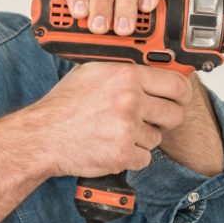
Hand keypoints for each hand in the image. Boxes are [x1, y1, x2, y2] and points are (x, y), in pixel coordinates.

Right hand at [32, 61, 192, 176]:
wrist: (43, 136)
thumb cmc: (64, 105)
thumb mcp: (92, 71)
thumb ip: (123, 67)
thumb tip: (152, 63)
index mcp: (125, 75)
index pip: (176, 84)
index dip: (180, 94)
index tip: (179, 99)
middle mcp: (129, 99)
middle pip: (174, 114)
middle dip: (163, 120)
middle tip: (147, 120)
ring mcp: (127, 128)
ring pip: (157, 138)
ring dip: (141, 139)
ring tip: (116, 133)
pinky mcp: (122, 154)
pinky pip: (144, 159)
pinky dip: (131, 157)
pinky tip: (111, 147)